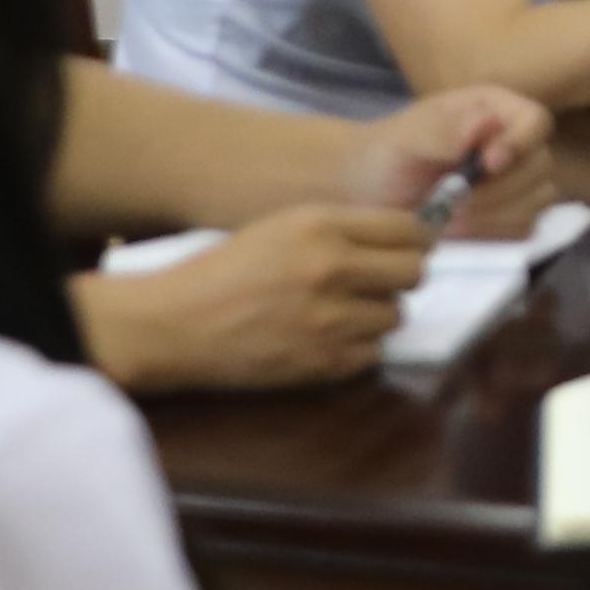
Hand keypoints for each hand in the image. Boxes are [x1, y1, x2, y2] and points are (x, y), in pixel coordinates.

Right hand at [74, 207, 432, 397]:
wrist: (174, 324)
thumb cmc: (224, 272)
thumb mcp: (281, 227)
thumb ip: (340, 230)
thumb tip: (402, 237)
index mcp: (320, 226)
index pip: (408, 229)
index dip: (415, 239)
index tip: (409, 246)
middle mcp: (331, 268)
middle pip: (414, 272)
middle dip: (401, 276)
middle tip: (379, 281)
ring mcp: (330, 319)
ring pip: (396, 315)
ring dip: (376, 314)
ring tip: (340, 311)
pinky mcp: (323, 362)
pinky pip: (373, 352)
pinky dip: (358, 347)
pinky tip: (326, 337)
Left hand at [337, 84, 552, 226]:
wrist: (367, 195)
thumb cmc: (385, 157)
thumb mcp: (407, 140)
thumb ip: (445, 132)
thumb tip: (489, 122)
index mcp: (494, 109)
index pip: (535, 121)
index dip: (521, 143)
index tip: (488, 164)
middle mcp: (513, 141)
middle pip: (541, 165)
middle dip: (500, 190)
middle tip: (455, 204)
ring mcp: (516, 180)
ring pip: (538, 201)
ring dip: (495, 215)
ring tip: (449, 220)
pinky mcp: (511, 215)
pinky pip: (524, 228)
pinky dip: (492, 233)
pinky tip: (458, 230)